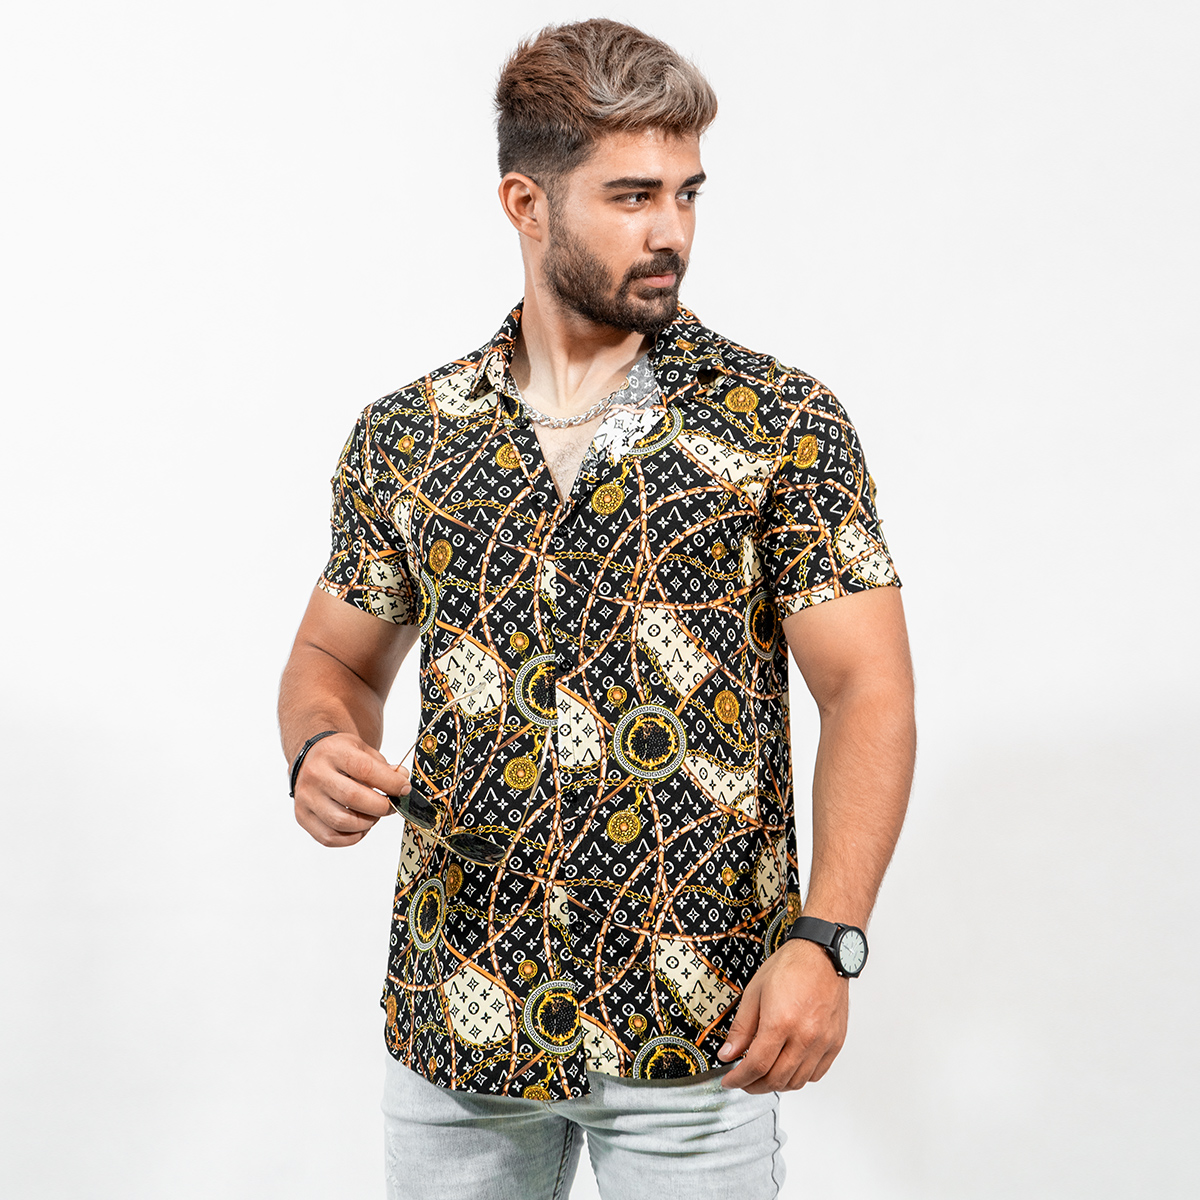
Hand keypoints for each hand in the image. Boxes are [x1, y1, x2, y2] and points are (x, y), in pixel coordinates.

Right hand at [293, 733, 410, 846]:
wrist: (310, 760)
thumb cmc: (340, 756)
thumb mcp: (362, 750)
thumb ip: (384, 767)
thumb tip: (402, 782)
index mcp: (333, 752)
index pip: (365, 770)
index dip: (390, 783)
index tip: (404, 789)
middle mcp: (315, 774)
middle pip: (353, 798)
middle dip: (381, 807)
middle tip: (392, 806)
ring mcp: (306, 797)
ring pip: (342, 821)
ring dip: (367, 823)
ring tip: (374, 815)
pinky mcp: (302, 816)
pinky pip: (330, 837)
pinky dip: (352, 837)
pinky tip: (360, 826)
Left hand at [718, 936, 848, 1093]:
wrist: (822, 954)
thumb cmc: (790, 967)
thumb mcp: (754, 992)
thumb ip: (741, 1028)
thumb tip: (728, 1053)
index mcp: (780, 1022)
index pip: (756, 1066)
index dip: (739, 1079)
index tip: (729, 1080)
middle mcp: (804, 1036)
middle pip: (776, 1079)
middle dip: (754, 1085)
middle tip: (743, 1080)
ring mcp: (822, 1042)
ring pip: (796, 1081)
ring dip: (776, 1084)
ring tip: (764, 1074)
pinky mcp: (835, 1043)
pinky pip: (816, 1074)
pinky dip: (799, 1077)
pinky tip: (788, 1067)